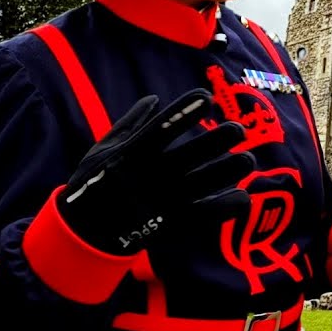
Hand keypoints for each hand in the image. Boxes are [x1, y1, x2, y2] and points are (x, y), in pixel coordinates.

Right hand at [57, 90, 254, 254]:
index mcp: (131, 154)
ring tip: (248, 160)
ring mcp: (161, 201)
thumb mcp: (102, 149)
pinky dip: (224, 207)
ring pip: (201, 184)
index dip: (185, 111)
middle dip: (215, 141)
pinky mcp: (169, 224)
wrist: (83, 234)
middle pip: (189, 155)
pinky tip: (242, 197)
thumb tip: (154, 99)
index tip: (206, 96)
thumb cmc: (93, 184)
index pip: (162, 128)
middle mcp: (150, 176)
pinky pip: (202, 215)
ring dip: (226, 172)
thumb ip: (129, 124)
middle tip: (238, 129)